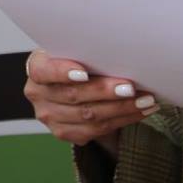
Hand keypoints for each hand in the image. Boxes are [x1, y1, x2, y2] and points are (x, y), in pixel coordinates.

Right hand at [23, 48, 157, 148]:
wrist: (68, 81)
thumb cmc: (75, 59)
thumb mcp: (73, 49)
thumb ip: (86, 51)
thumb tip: (121, 50)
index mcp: (36, 68)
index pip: (43, 71)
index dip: (62, 72)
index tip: (84, 73)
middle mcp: (38, 95)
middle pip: (73, 96)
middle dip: (106, 92)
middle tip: (130, 87)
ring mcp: (50, 117)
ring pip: (89, 116)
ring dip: (122, 108)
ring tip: (145, 100)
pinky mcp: (65, 133)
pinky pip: (97, 130)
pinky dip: (123, 120)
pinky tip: (140, 111)